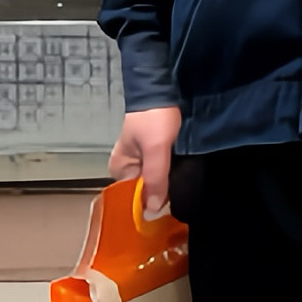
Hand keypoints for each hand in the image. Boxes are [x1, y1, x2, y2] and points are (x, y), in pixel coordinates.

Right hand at [107, 103, 180, 219]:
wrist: (162, 90)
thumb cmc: (154, 119)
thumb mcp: (156, 150)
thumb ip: (155, 178)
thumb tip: (152, 210)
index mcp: (119, 168)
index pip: (130, 197)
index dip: (147, 204)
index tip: (165, 210)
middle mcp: (127, 167)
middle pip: (143, 190)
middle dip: (159, 195)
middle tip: (179, 199)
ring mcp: (141, 160)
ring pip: (154, 181)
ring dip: (167, 185)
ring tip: (183, 192)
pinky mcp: (155, 153)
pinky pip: (162, 171)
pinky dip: (170, 175)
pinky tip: (181, 179)